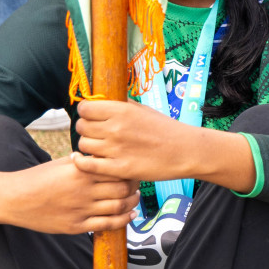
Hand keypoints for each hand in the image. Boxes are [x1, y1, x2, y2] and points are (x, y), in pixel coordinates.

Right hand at [0, 157, 137, 234]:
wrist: (14, 199)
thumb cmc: (38, 178)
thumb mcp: (61, 163)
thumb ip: (84, 162)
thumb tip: (103, 156)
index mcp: (81, 171)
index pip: (116, 170)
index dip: (129, 170)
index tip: (133, 169)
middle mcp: (83, 190)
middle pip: (122, 188)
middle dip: (134, 186)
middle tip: (138, 184)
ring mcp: (81, 210)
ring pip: (118, 207)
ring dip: (132, 202)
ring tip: (135, 198)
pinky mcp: (76, 226)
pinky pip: (107, 224)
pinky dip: (123, 220)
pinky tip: (130, 214)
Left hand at [73, 99, 200, 183]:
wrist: (186, 151)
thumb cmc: (166, 129)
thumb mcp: (143, 110)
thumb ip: (120, 105)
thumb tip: (100, 100)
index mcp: (121, 110)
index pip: (85, 108)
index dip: (86, 112)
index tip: (92, 117)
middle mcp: (116, 128)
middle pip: (82, 127)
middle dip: (87, 129)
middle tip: (97, 134)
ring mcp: (116, 149)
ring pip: (83, 145)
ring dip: (89, 146)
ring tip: (100, 147)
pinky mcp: (119, 168)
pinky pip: (87, 165)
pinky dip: (82, 163)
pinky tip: (84, 160)